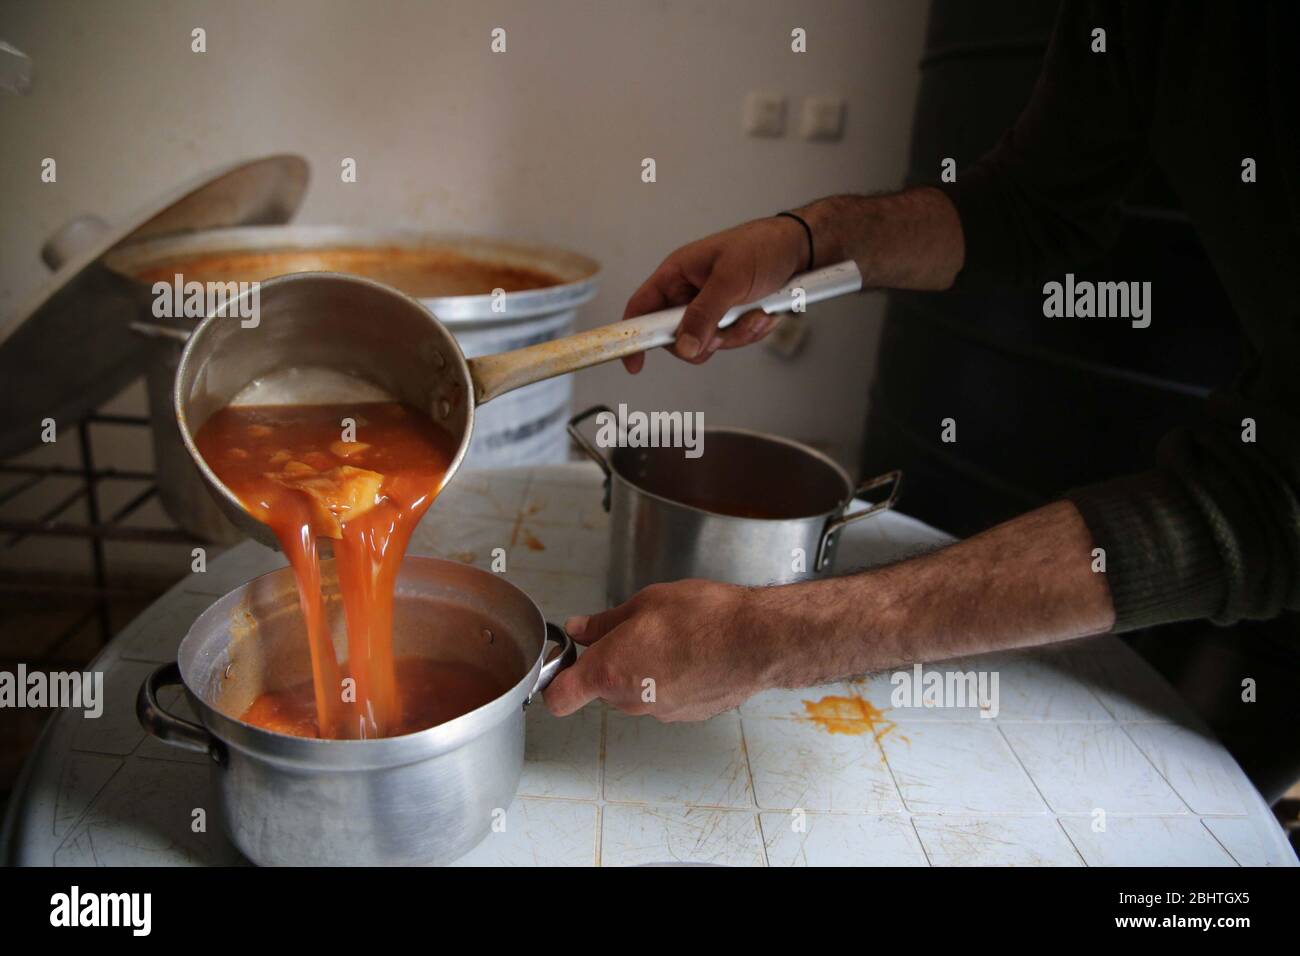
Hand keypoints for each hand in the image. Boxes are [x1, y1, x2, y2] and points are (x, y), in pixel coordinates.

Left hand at [543, 580, 780, 720]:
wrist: (758, 641)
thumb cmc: (704, 618)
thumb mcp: (646, 603)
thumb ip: (605, 622)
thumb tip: (582, 629)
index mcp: (610, 671)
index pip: (559, 699)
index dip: (556, 680)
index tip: (567, 660)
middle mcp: (631, 700)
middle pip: (603, 689)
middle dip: (611, 663)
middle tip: (633, 631)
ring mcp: (661, 712)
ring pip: (636, 692)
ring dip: (643, 670)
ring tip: (671, 638)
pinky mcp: (688, 714)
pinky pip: (666, 696)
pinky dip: (671, 679)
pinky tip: (692, 653)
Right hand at [620, 216, 807, 372]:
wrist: (800, 249)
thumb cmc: (762, 246)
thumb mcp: (731, 279)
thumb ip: (704, 313)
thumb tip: (684, 346)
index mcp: (676, 274)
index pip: (641, 308)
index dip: (633, 336)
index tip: (634, 364)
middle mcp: (688, 293)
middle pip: (676, 336)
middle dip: (705, 338)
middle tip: (726, 327)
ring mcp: (709, 308)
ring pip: (707, 343)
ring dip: (736, 335)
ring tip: (756, 312)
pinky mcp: (729, 318)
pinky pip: (730, 341)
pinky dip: (749, 333)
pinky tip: (763, 314)